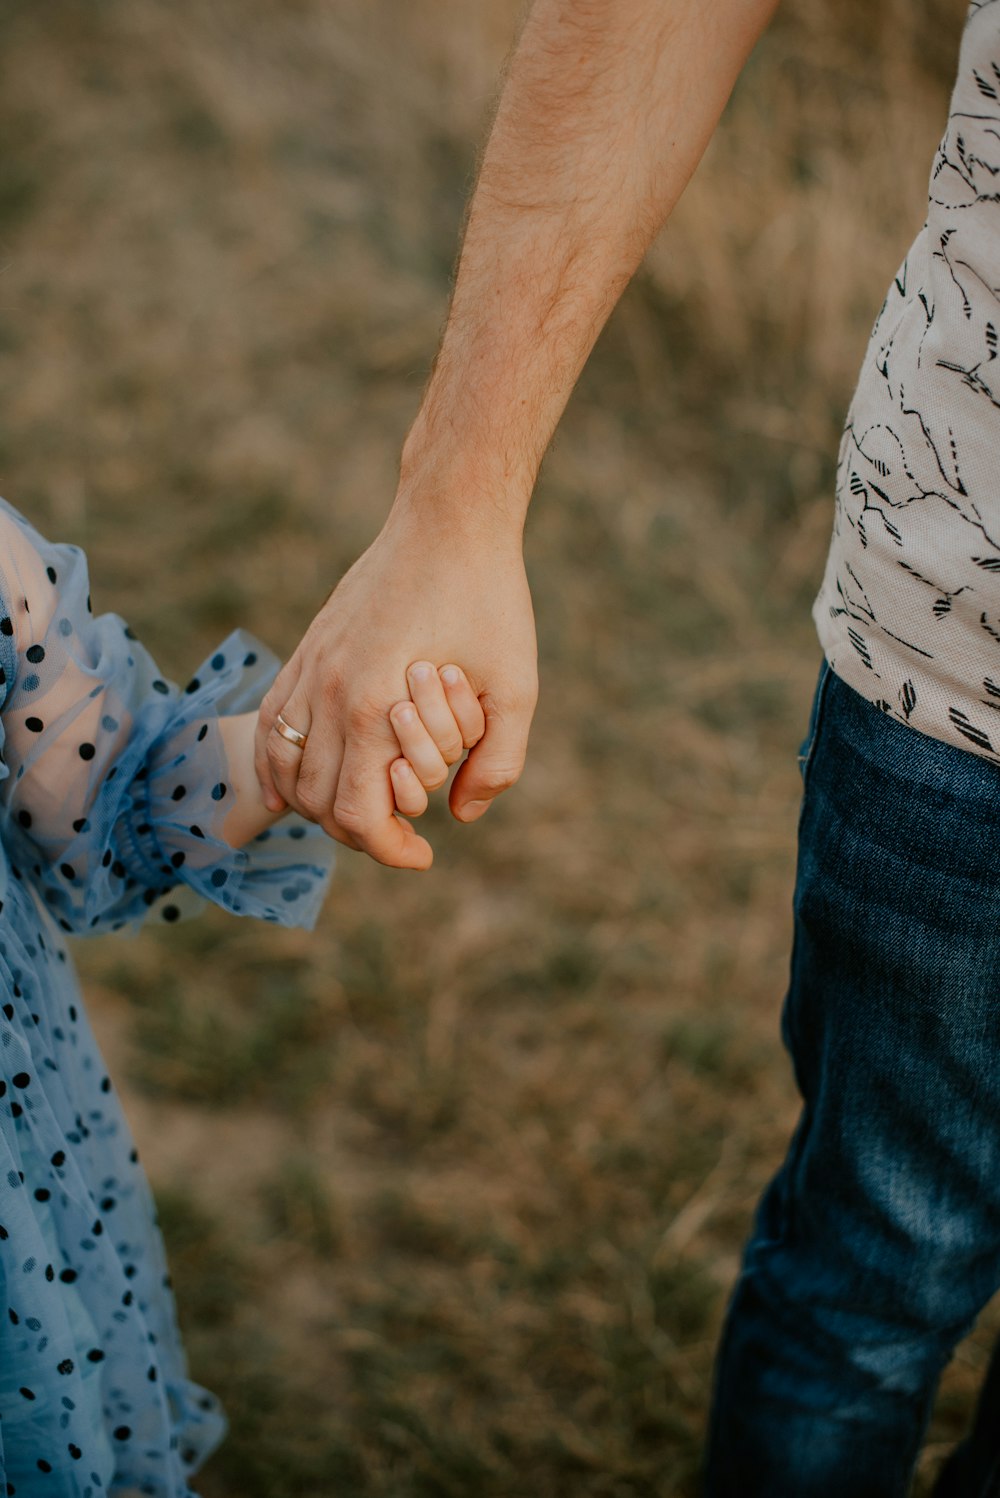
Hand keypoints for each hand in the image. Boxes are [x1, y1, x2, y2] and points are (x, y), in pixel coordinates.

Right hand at [254, 499, 537, 869]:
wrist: (449, 520)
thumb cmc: (490, 598)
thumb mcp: (518, 686)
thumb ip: (498, 762)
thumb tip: (461, 815)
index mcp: (375, 705)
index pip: (358, 815)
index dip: (390, 850)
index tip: (424, 856)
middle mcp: (329, 692)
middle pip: (317, 804)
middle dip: (360, 833)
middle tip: (404, 835)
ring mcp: (310, 668)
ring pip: (285, 771)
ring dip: (318, 805)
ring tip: (364, 809)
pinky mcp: (307, 649)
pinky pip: (271, 725)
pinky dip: (278, 766)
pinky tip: (298, 787)